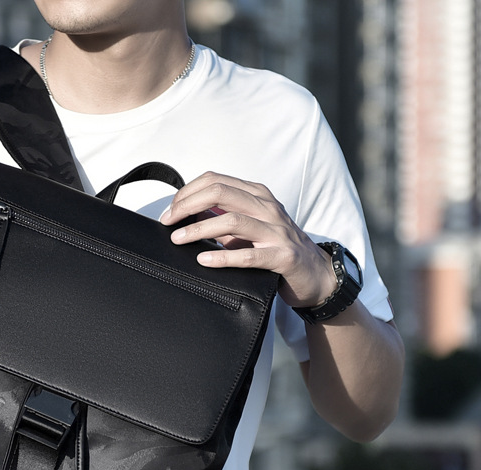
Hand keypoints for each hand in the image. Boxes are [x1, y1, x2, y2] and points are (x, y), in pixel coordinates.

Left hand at [160, 171, 336, 308]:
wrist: (315, 274)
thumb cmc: (276, 249)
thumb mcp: (248, 228)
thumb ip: (221, 218)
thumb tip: (186, 214)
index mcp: (257, 196)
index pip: (216, 181)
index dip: (187, 193)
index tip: (170, 211)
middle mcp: (268, 208)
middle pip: (220, 193)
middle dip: (187, 205)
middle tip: (168, 222)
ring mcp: (276, 232)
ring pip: (231, 221)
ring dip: (199, 229)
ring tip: (178, 239)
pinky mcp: (282, 257)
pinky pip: (248, 256)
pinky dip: (222, 257)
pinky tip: (204, 260)